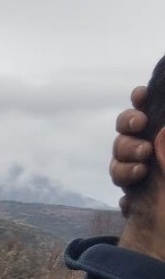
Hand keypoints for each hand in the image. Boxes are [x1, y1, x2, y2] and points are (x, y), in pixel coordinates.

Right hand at [111, 85, 151, 213]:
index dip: (140, 98)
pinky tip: (138, 178)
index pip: (149, 105)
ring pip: (119, 150)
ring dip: (128, 153)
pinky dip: (126, 176)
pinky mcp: (129, 183)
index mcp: (160, 132)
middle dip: (128, 121)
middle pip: (126, 124)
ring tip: (143, 163)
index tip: (141, 96)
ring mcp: (137, 161)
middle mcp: (148, 141)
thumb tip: (161, 131)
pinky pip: (118, 174)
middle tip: (140, 124)